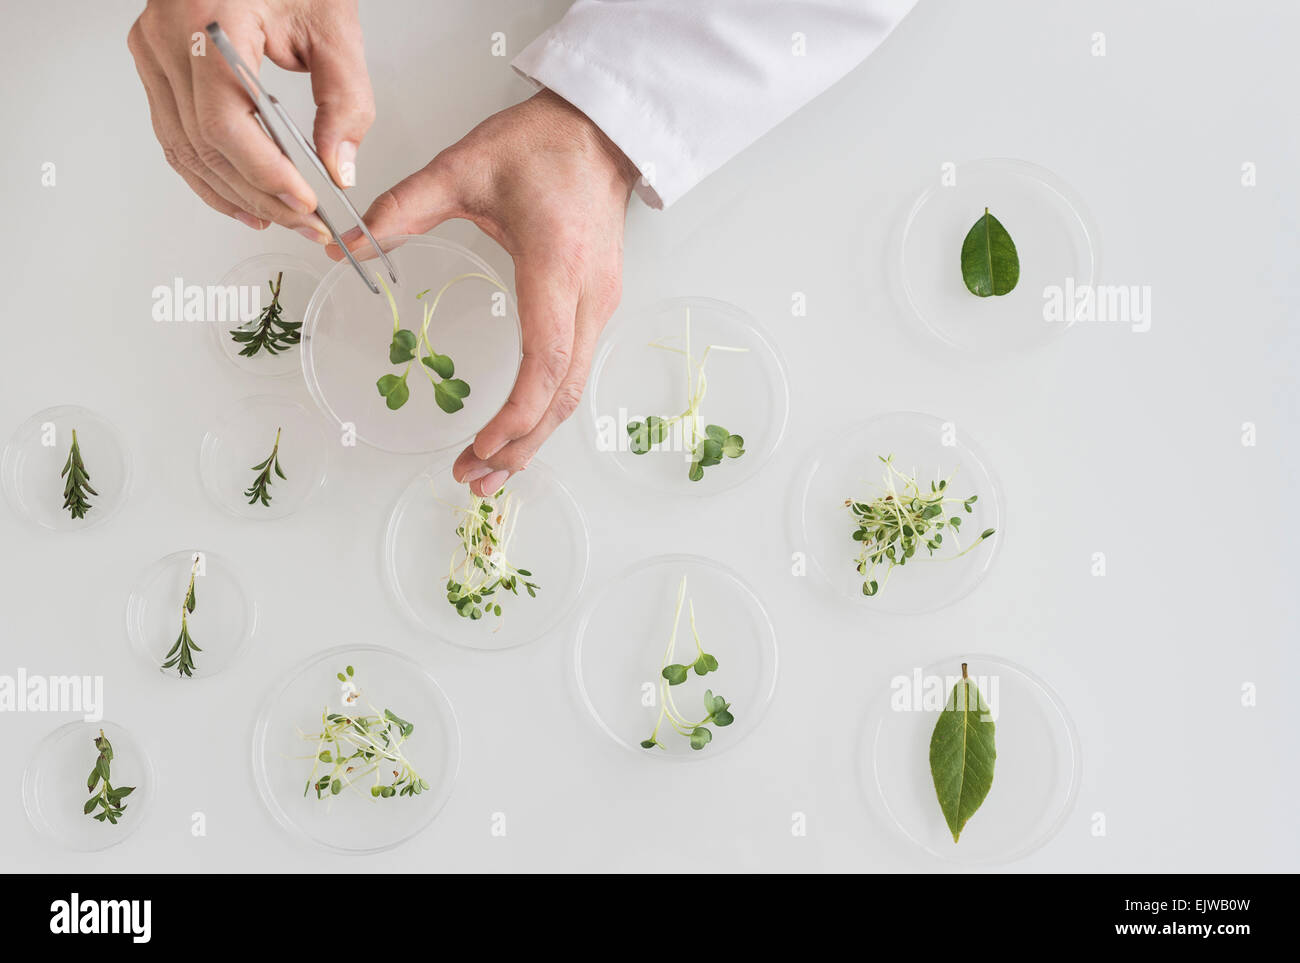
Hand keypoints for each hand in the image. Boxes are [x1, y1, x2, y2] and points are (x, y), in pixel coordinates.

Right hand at [128, 0, 373, 240]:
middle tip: (307, 223)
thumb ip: (345, 101)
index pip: (225, 122)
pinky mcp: (157, 64)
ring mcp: (154, 51)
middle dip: (260, 195)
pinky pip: (176, 135)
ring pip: (184, 150)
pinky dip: (210, 174)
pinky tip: (244, 199)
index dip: (265, 175)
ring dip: (233, 195)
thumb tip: (338, 167)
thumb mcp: (333, 26)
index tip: (305, 204)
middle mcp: (168, 35)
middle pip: (205, 145)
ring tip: (281, 219)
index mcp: (210, 17)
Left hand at [328, 89, 639, 493]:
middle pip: (562, 394)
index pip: (544, 362)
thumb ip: (403, 209)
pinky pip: (574, 372)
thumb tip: (347, 247)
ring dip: (533, 437)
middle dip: (519, 445)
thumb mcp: (462, 167)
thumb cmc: (540, 145)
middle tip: (472, 478)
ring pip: (573, 390)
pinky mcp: (598, 306)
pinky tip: (517, 430)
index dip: (515, 414)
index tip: (479, 445)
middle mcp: (588, 297)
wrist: (602, 131)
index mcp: (556, 267)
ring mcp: (600, 305)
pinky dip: (545, 409)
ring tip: (490, 470)